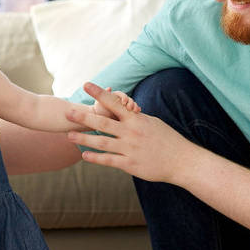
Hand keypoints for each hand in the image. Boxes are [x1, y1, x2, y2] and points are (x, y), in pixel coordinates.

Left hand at [65, 82, 195, 183]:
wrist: (181, 161)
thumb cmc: (167, 140)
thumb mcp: (152, 123)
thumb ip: (135, 118)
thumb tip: (125, 110)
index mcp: (136, 119)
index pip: (114, 102)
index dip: (99, 93)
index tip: (86, 84)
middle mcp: (131, 132)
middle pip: (103, 122)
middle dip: (84, 117)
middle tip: (68, 112)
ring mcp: (129, 149)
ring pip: (102, 142)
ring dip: (84, 139)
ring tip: (69, 136)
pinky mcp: (130, 164)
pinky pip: (109, 160)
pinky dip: (95, 158)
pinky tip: (84, 155)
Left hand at [90, 87, 139, 118]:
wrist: (99, 120)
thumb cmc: (99, 110)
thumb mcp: (99, 103)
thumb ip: (103, 96)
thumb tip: (109, 88)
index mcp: (115, 96)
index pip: (121, 95)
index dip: (124, 97)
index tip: (123, 102)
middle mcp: (121, 100)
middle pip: (128, 99)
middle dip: (131, 102)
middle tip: (130, 108)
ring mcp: (124, 107)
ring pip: (132, 105)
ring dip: (135, 106)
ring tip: (137, 111)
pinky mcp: (127, 113)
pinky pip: (133, 111)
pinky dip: (136, 111)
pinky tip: (139, 112)